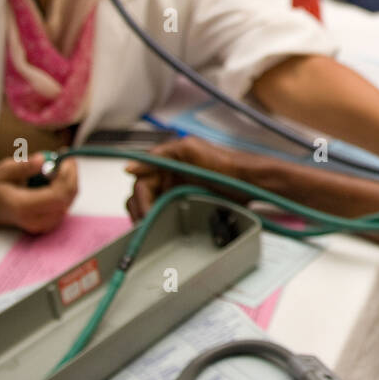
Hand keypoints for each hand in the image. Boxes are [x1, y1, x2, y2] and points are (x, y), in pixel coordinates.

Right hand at [0, 156, 77, 234]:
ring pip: (69, 200)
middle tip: (67, 158)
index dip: (65, 177)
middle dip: (71, 176)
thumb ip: (22, 166)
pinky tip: (57, 176)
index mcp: (23, 207)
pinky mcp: (50, 223)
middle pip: (66, 199)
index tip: (65, 159)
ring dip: (70, 180)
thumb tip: (42, 159)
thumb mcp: (2, 172)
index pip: (56, 196)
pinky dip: (66, 188)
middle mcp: (36, 220)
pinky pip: (66, 204)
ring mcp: (44, 225)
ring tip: (60, 164)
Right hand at [124, 136, 249, 221]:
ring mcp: (176, 188)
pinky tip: (162, 227)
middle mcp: (168, 173)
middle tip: (146, 227)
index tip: (146, 215)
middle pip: (142, 195)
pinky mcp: (184, 200)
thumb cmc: (224, 162)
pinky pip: (165, 211)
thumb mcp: (189, 150)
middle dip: (141, 211)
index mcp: (165, 159)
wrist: (248, 180)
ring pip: (150, 205)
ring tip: (151, 229)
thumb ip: (159, 156)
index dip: (141, 200)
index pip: (141, 182)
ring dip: (148, 217)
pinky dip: (159, 219)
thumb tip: (130, 167)